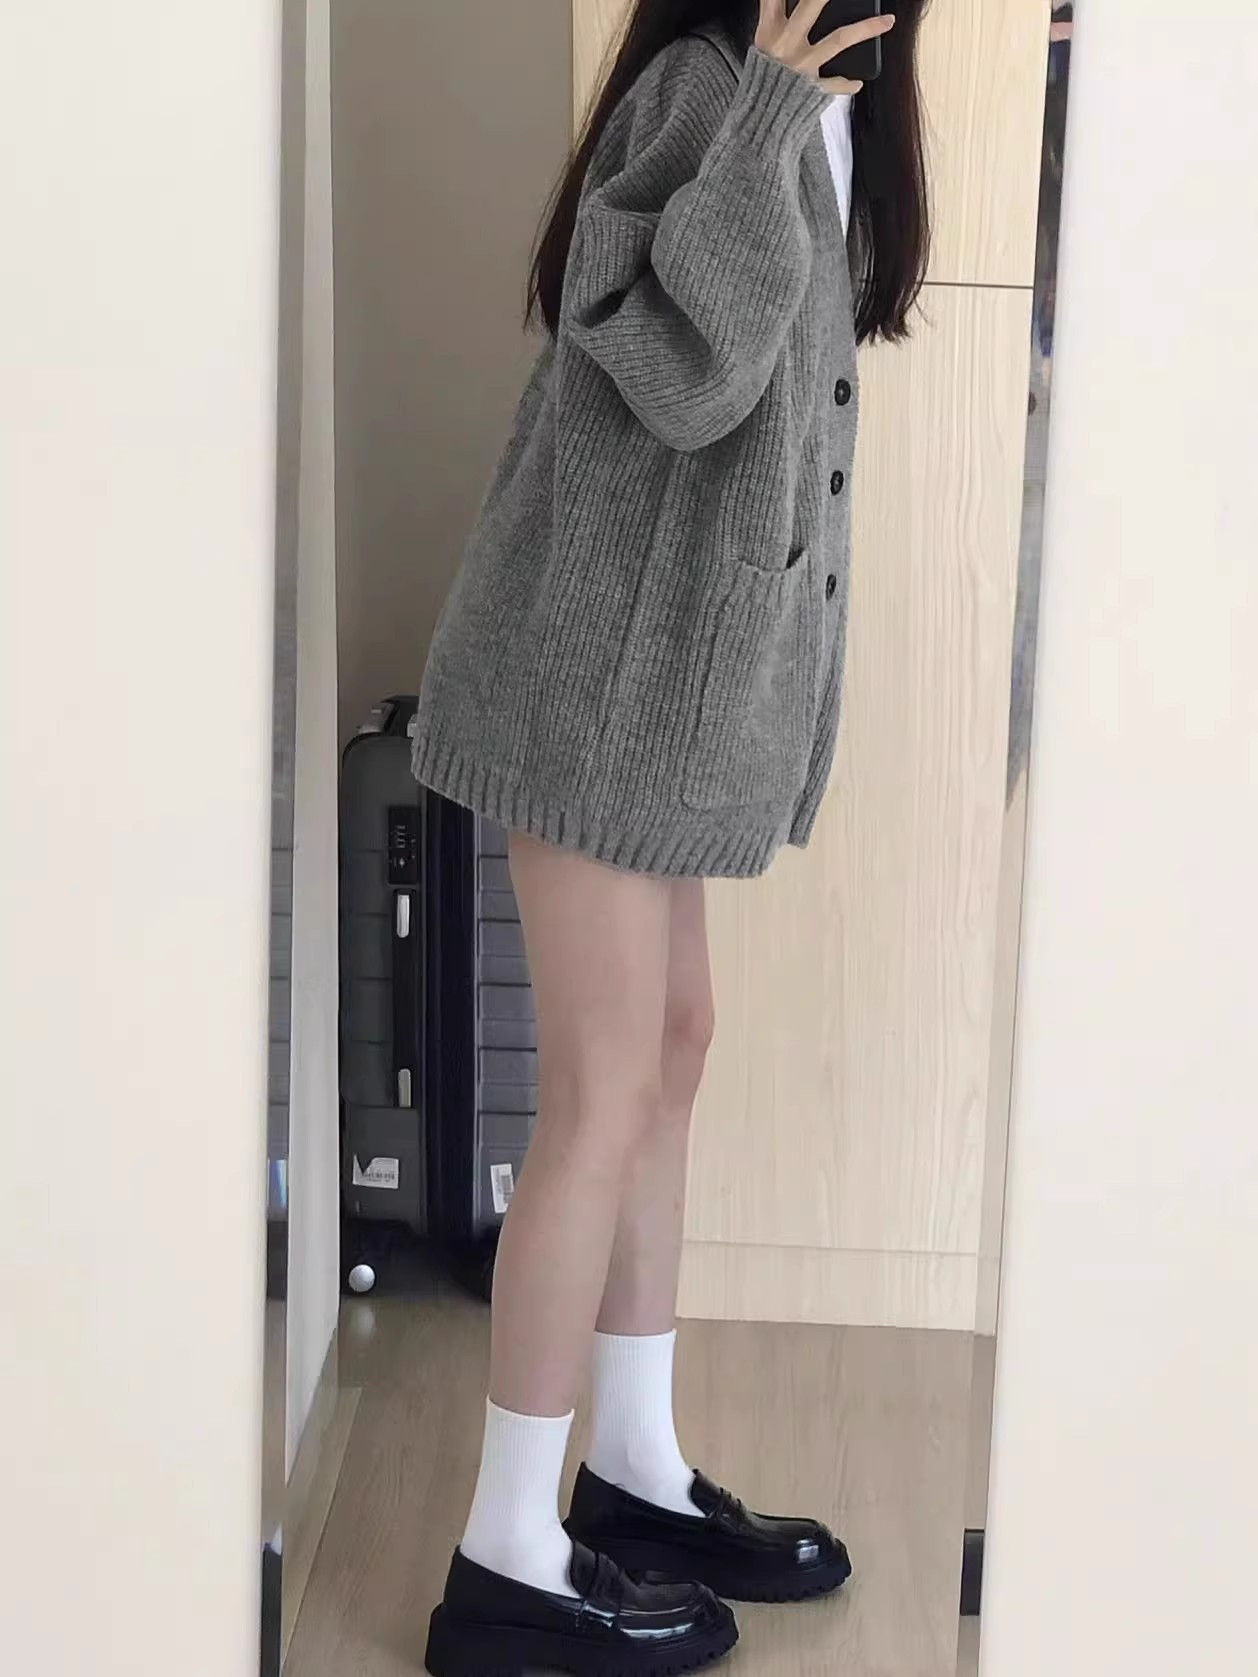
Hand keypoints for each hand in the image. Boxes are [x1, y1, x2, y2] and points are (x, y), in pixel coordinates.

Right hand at [755, 0, 897, 95]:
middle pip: (811, 5)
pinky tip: (858, 82)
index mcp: (769, 30)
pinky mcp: (811, 87)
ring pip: (839, 39)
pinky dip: (847, 84)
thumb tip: (795, 4)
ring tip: (888, 21)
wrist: (757, 122)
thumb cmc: (761, 80)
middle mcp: (785, 43)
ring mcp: (801, 65)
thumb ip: (778, 20)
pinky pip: (835, 84)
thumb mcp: (764, 45)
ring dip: (866, 28)